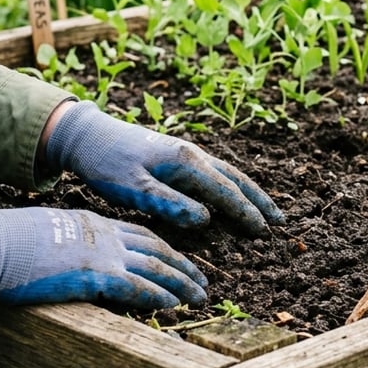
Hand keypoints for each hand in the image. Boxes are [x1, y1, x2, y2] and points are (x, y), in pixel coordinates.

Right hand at [0, 204, 207, 308]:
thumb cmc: (9, 244)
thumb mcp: (48, 237)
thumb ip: (70, 248)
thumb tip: (74, 266)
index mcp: (94, 224)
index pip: (141, 235)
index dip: (165, 249)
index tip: (181, 261)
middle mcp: (105, 235)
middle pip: (157, 249)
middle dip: (184, 266)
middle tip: (203, 281)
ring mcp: (103, 253)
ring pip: (156, 267)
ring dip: (182, 284)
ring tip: (200, 298)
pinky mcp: (96, 275)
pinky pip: (138, 286)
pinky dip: (158, 295)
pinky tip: (173, 305)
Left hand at [45, 101, 283, 235]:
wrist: (87, 135)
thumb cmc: (106, 164)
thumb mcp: (133, 188)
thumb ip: (169, 204)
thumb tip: (206, 220)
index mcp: (186, 162)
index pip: (226, 192)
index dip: (246, 213)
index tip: (264, 232)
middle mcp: (193, 155)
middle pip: (236, 179)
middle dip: (259, 200)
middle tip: (280, 221)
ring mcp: (186, 153)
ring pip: (227, 174)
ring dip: (249, 192)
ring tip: (266, 209)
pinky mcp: (177, 156)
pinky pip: (214, 172)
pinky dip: (231, 186)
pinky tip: (231, 194)